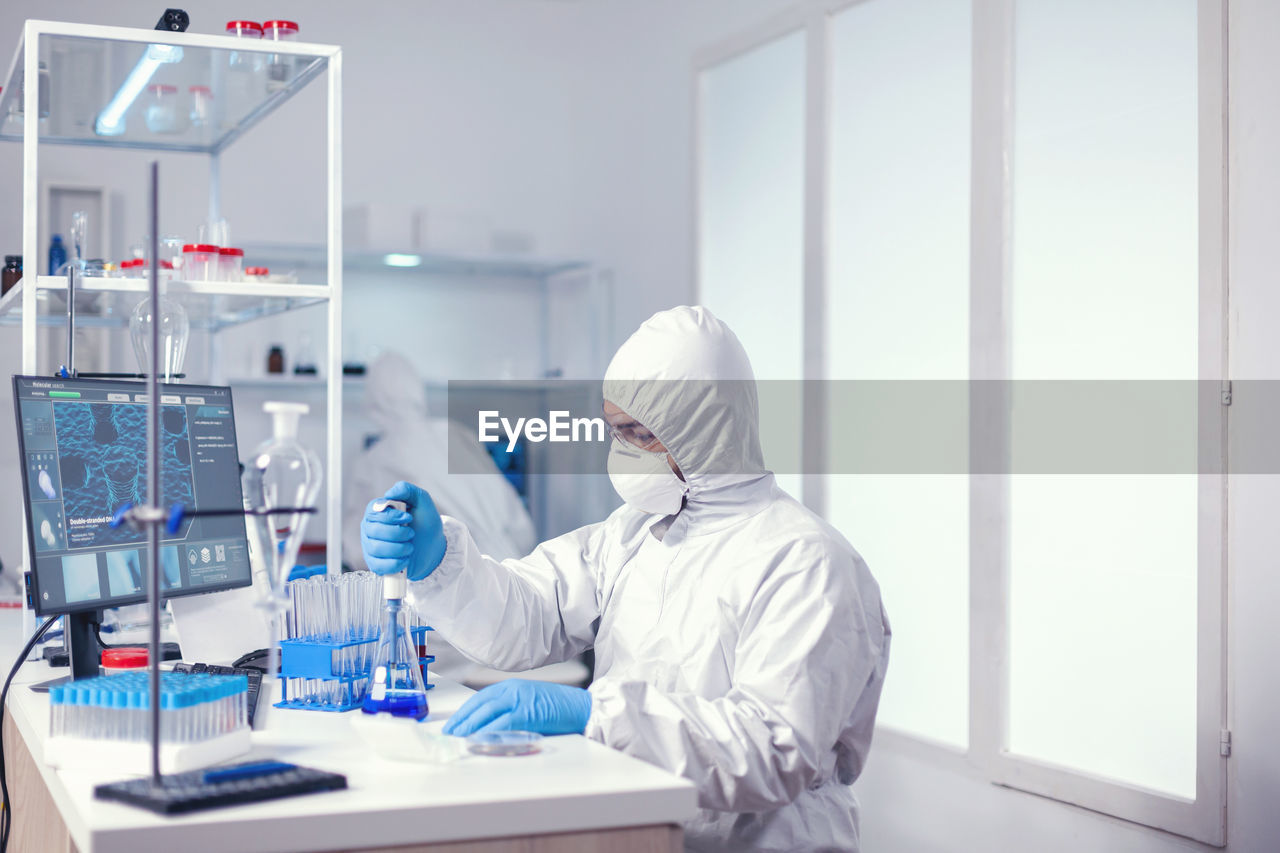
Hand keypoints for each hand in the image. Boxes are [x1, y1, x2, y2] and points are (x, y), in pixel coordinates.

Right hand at [361, 481, 446, 580]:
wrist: (433, 548)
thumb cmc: (425, 524)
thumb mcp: (422, 502)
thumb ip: (407, 490)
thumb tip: (390, 493)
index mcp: (378, 512)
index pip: (373, 512)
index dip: (391, 517)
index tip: (408, 517)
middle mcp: (370, 529)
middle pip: (374, 531)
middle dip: (398, 533)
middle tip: (411, 533)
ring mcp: (371, 547)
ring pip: (376, 549)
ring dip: (400, 548)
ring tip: (410, 547)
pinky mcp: (375, 565)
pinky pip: (379, 566)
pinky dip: (396, 563)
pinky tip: (405, 559)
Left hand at [444, 679, 591, 736]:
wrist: (583, 707)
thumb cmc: (560, 708)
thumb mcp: (530, 703)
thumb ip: (510, 711)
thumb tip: (488, 728)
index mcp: (512, 686)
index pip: (480, 699)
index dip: (465, 712)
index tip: (453, 724)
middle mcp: (513, 689)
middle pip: (479, 705)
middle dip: (461, 721)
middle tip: (449, 734)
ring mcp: (519, 699)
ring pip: (486, 713)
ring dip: (469, 728)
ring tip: (457, 739)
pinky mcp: (526, 712)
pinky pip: (501, 723)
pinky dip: (487, 732)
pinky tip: (477, 740)